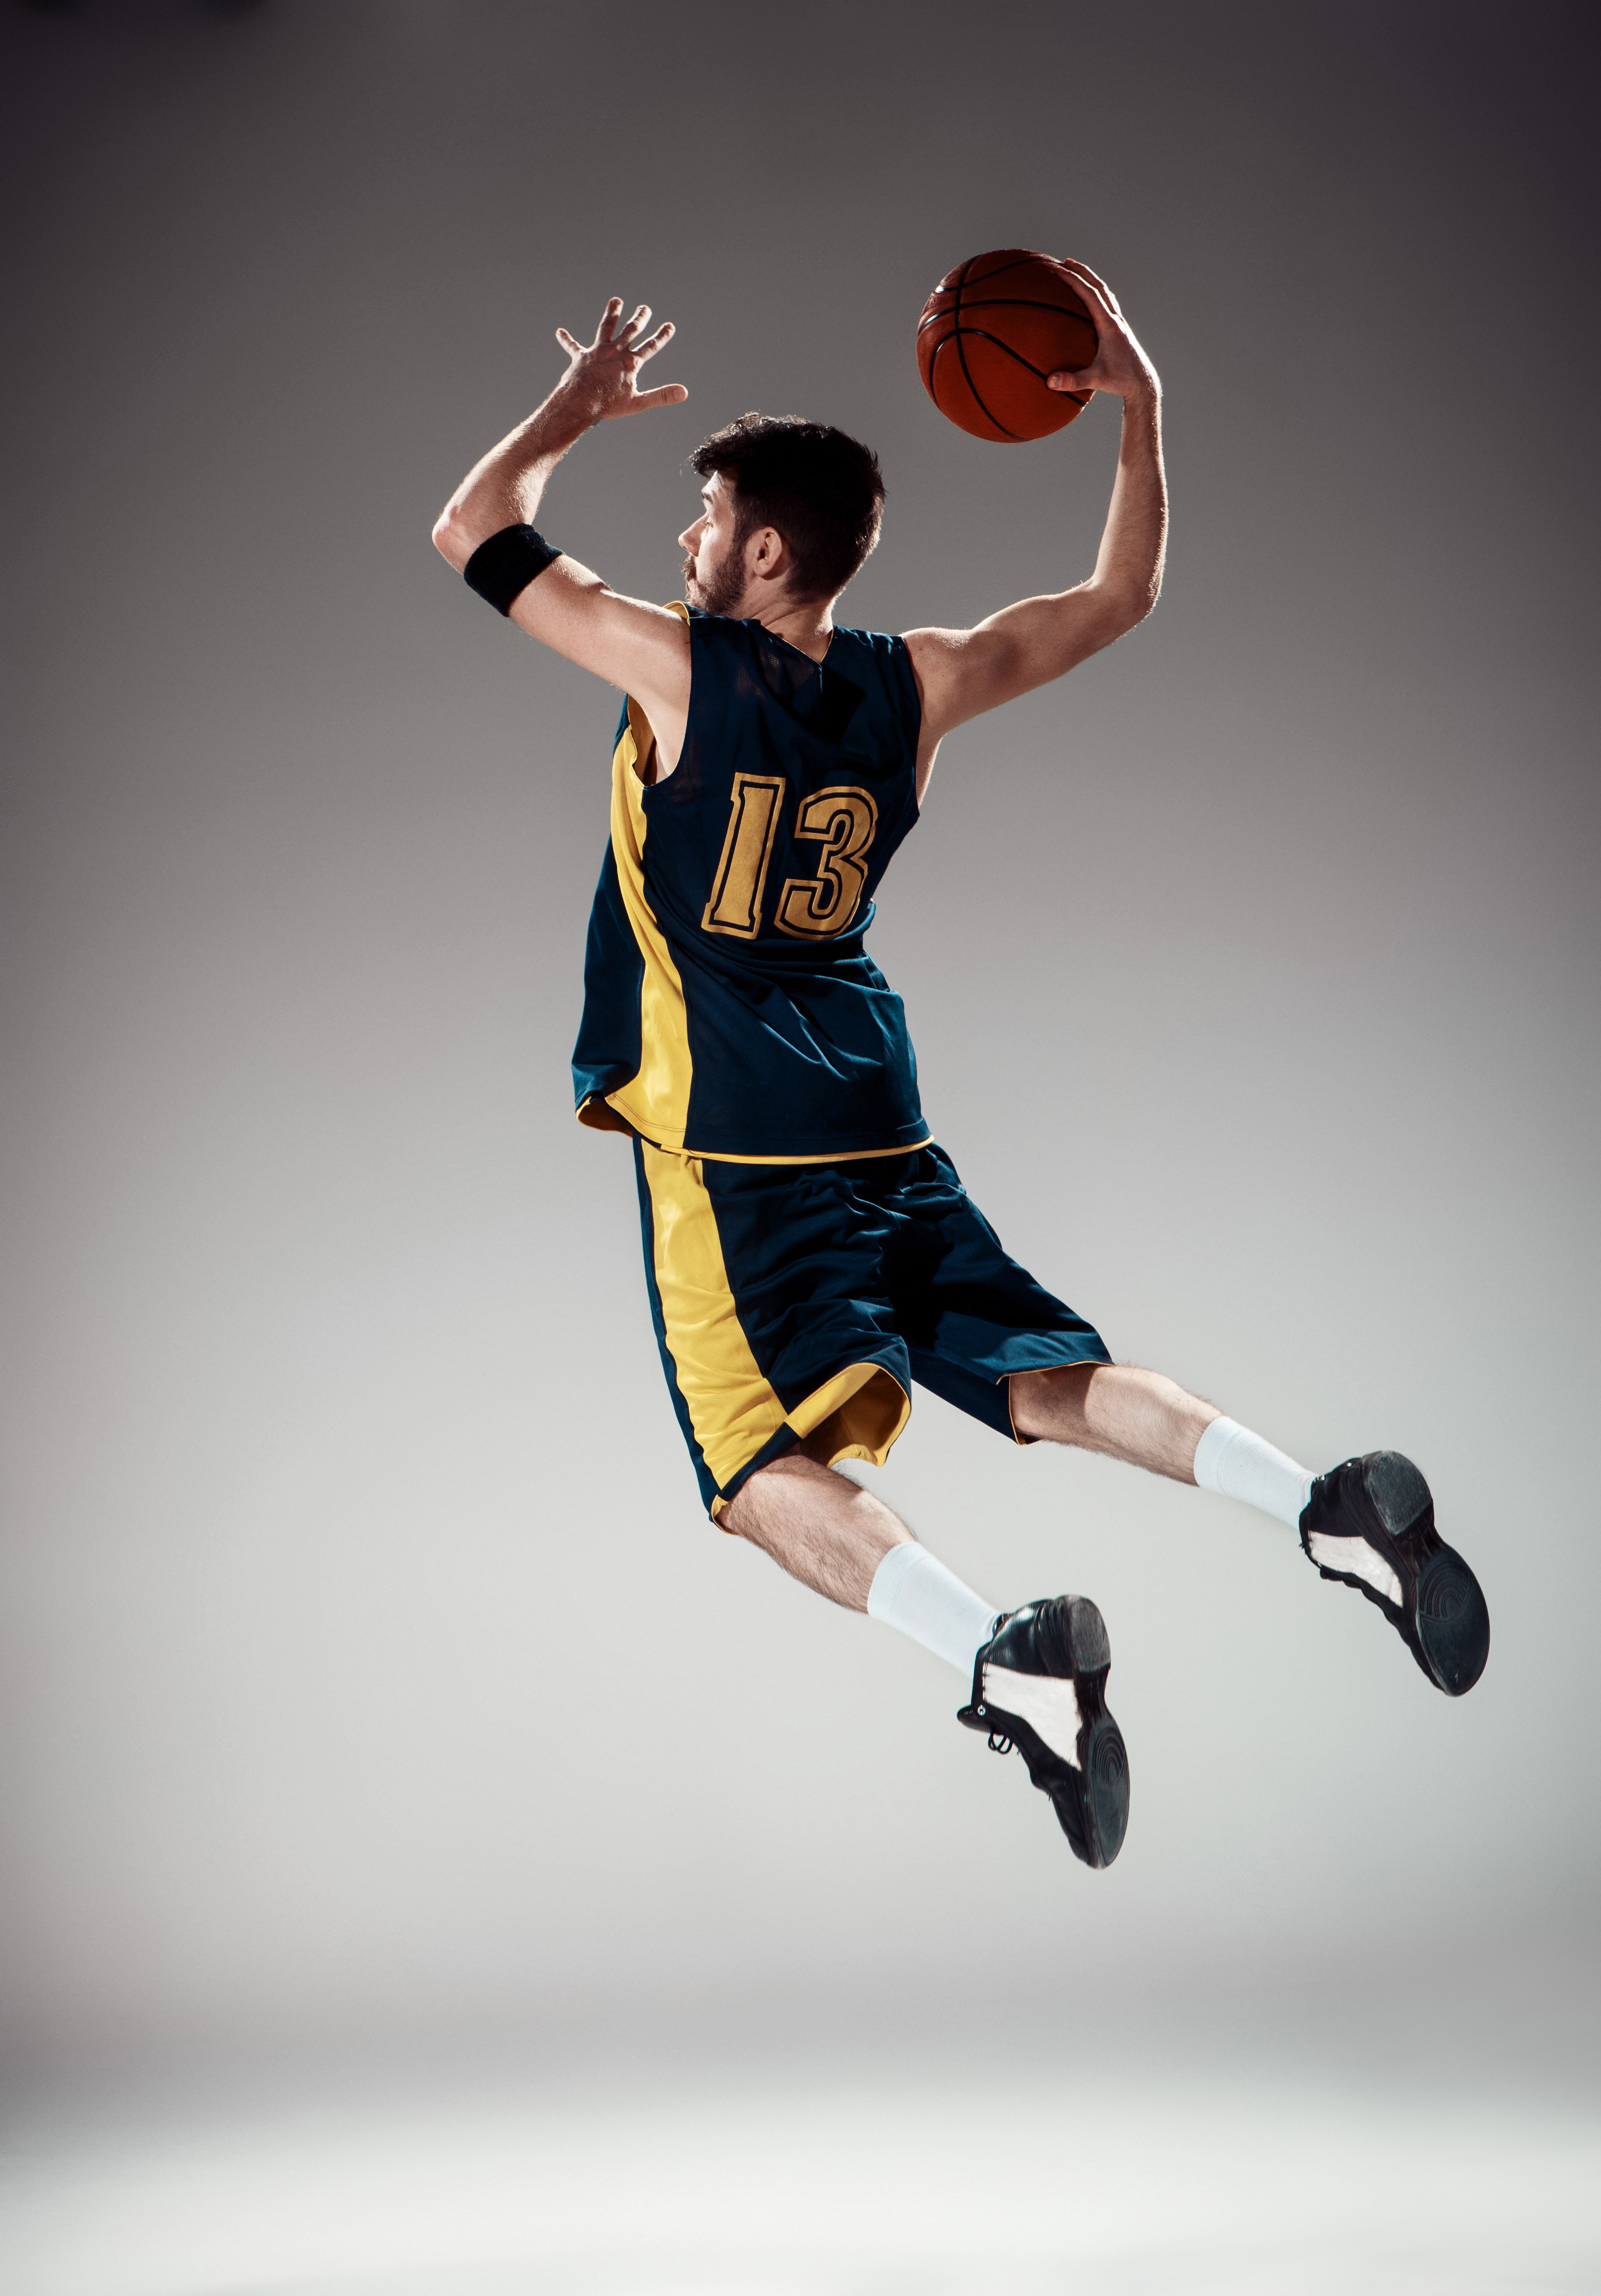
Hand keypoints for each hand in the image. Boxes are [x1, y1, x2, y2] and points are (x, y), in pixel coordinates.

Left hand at [551, 296, 687, 425]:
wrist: (580, 403)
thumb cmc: (609, 406)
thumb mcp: (638, 403)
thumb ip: (662, 396)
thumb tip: (684, 392)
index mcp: (630, 363)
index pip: (650, 347)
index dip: (661, 336)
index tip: (669, 325)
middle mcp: (615, 352)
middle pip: (630, 330)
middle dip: (639, 318)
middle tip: (645, 308)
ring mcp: (598, 352)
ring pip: (606, 327)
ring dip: (612, 313)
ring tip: (616, 301)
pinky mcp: (581, 357)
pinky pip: (573, 346)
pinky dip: (567, 340)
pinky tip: (560, 332)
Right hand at [1046, 259, 1158, 402]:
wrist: (1143, 384)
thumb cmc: (1120, 382)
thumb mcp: (1095, 381)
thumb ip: (1073, 381)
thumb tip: (1049, 382)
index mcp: (1109, 326)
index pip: (1090, 295)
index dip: (1074, 280)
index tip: (1058, 270)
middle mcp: (1116, 320)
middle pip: (1099, 287)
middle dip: (1082, 272)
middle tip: (1065, 261)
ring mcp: (1120, 323)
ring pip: (1105, 293)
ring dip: (1091, 280)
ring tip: (1077, 273)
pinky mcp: (1120, 329)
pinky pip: (1107, 304)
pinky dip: (1096, 295)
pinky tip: (1088, 299)